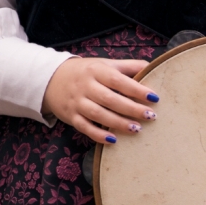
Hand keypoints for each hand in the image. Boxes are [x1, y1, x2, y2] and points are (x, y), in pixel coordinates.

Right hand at [42, 58, 158, 144]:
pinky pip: (85, 127)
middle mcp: (85, 86)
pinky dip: (98, 135)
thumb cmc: (87, 72)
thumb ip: (129, 66)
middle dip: (131, 109)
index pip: (118, 80)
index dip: (136, 89)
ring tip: (137, 129)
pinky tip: (113, 140)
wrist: (51, 78)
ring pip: (98, 114)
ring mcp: (77, 102)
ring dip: (118, 123)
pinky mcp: (71, 116)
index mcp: (97, 70)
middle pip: (110, 99)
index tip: (154, 97)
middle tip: (150, 116)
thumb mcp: (106, 64)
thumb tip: (153, 68)